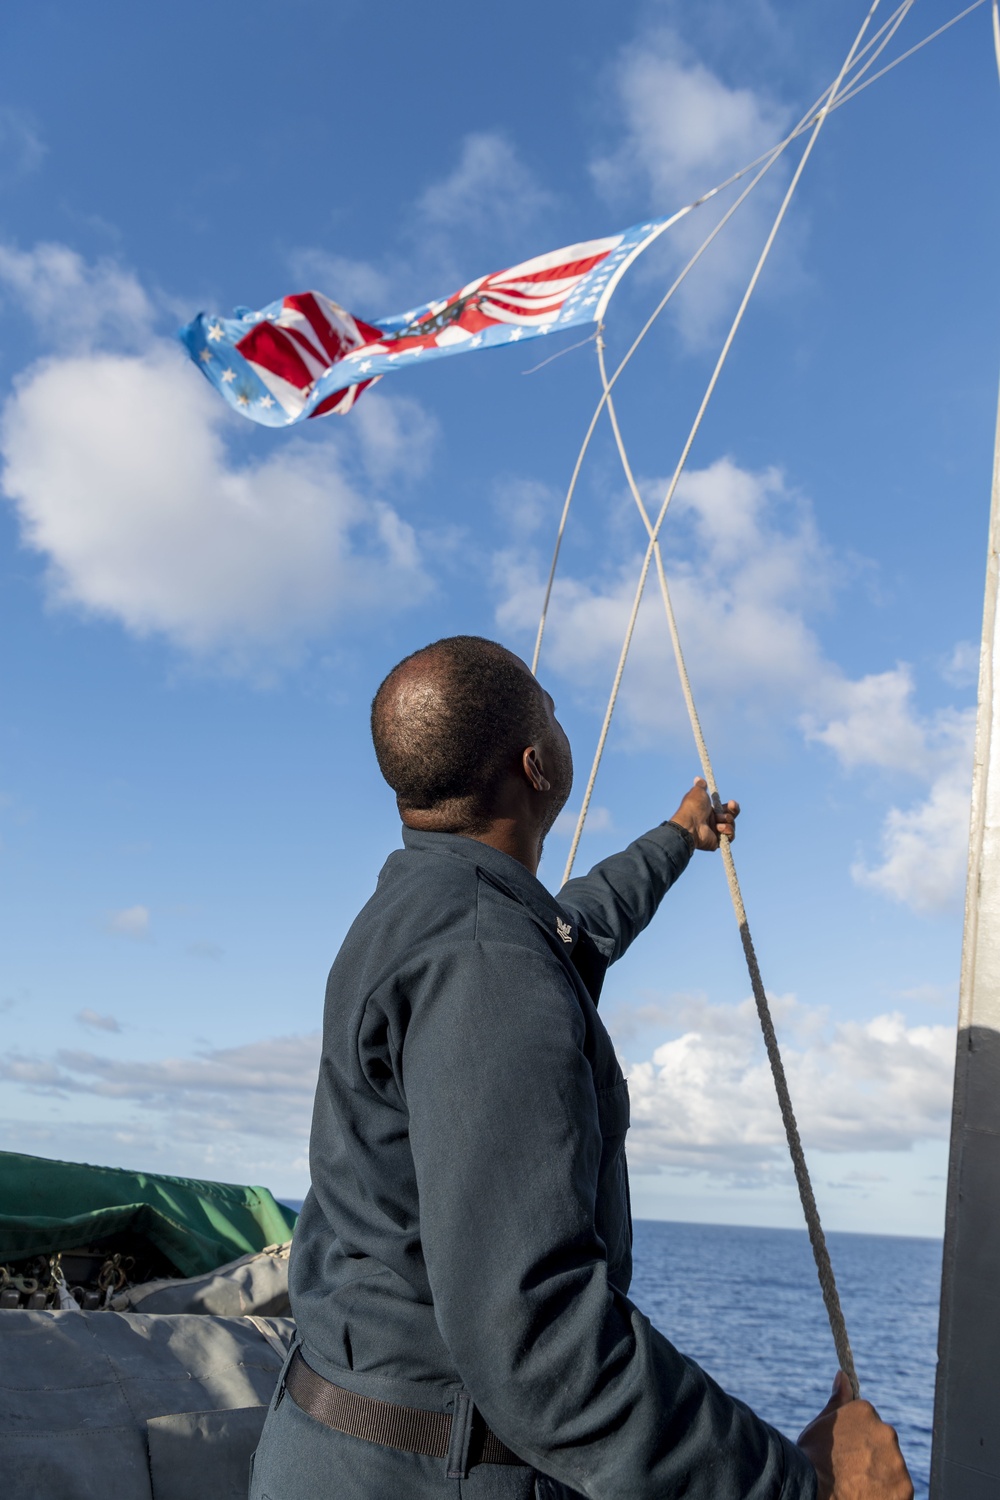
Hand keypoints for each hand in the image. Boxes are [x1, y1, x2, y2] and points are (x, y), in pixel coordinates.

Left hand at [669, 777, 738, 850]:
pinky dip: (727, 831)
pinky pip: (730, 836)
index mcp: (709, 811)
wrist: (690, 824)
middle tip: (730, 806)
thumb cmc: (693, 807)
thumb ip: (700, 786)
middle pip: (731, 817)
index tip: (731, 802)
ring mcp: (716, 832)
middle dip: (733, 811)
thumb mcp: (697, 792)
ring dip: (727, 821)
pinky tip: (719, 828)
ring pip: (732, 826)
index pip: (726, 809)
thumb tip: (698, 778)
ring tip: (717, 821)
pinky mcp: (718, 842)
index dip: (731, 806)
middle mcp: (713, 822)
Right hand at [797, 1371, 912, 1499]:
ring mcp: (898, 1463)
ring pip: (893, 1467)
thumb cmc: (812, 1457)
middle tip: (851, 1470)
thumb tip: (843, 1376)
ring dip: (881, 1475)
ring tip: (858, 1485)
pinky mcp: (904, 1490)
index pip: (869, 1420)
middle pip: (883, 1444)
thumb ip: (838, 1401)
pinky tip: (868, 1495)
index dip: (857, 1438)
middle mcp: (887, 1432)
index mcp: (866, 1411)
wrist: (814, 1491)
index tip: (846, 1450)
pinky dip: (888, 1494)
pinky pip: (899, 1491)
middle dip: (872, 1455)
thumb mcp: (820, 1424)